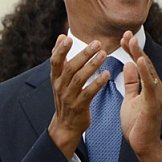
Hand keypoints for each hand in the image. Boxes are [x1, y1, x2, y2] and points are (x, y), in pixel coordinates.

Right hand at [47, 35, 109, 158]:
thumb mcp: (59, 78)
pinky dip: (97, 83)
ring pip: (79, 79)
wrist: (65, 125)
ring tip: (104, 54)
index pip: (55, 61)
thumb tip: (61, 36)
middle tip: (97, 43)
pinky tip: (106, 74)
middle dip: (83, 54)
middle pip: (70, 68)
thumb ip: (61, 58)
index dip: (60, 50)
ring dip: (92, 66)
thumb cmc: (65, 97)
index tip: (68, 38)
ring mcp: (69, 97)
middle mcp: (60, 86)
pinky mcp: (79, 106)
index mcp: (55, 78)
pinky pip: (89, 93)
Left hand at [120, 31, 161, 161]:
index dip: (132, 50)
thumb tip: (130, 65)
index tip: (123, 37)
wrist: (142, 144)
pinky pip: (150, 85)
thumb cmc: (137, 123)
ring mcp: (155, 95)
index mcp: (148, 86)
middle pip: (145, 63)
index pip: (140, 64)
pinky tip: (140, 61)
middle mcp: (154, 88)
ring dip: (141, 55)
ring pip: (149, 71)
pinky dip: (145, 72)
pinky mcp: (153, 104)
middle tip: (127, 34)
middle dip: (136, 48)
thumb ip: (132, 83)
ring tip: (132, 42)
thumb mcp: (131, 99)